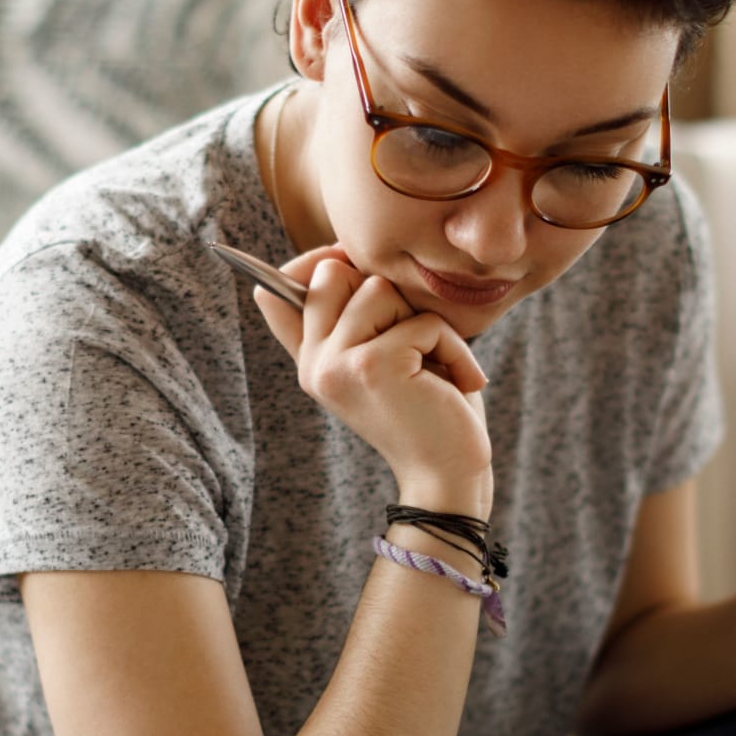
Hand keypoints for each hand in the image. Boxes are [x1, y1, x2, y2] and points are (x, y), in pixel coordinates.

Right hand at [253, 245, 491, 512]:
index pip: (277, 292)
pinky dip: (452, 347)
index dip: (314, 263)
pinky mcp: (371, 366)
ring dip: (424, 322)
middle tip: (410, 338)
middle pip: (333, 272)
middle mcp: (313, 363)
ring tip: (435, 364)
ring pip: (378, 289)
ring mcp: (335, 365)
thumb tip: (315, 264)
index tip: (347, 262)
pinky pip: (421, 321)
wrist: (448, 474)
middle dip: (385, 292)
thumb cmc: (426, 410)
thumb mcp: (380, 360)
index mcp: (310, 361)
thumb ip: (347, 321)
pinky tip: (458, 382)